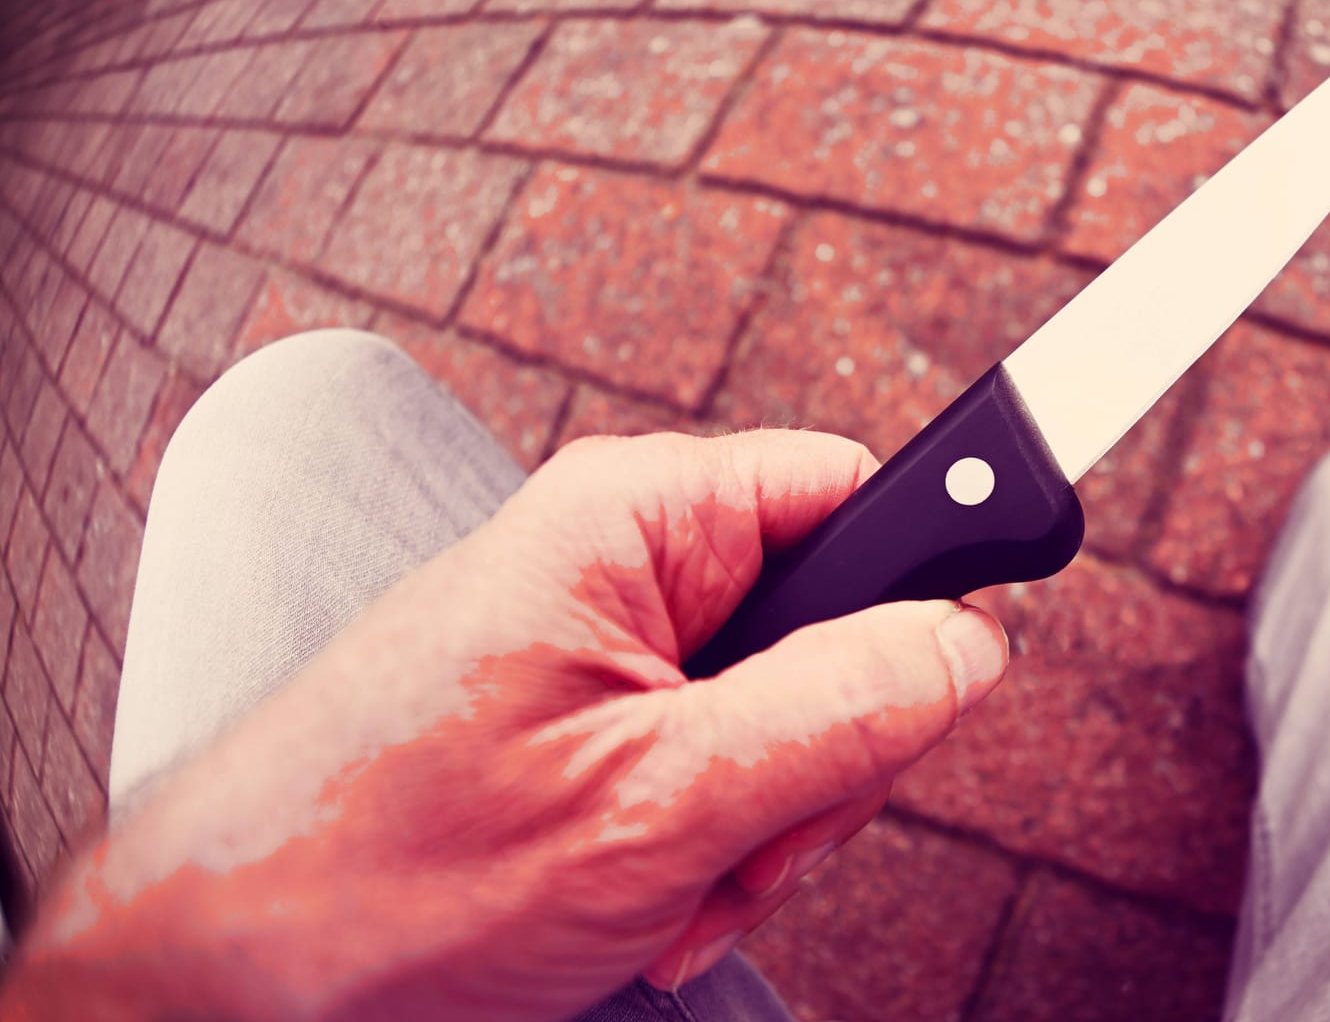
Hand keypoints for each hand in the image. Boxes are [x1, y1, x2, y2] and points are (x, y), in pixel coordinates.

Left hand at [4, 430, 1008, 1020]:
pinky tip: (642, 895)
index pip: (862, 491)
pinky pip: (720, 761)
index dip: (928, 585)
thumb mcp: (653, 801)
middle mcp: (626, 557)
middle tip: (745, 839)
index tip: (964, 664)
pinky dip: (709, 844)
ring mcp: (610, 640)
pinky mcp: (596, 712)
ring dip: (762, 822)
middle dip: (823, 759)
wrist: (227, 971)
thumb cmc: (380, 875)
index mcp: (638, 519)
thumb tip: (969, 640)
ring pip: (791, 713)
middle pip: (842, 622)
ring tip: (666, 885)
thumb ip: (836, 708)